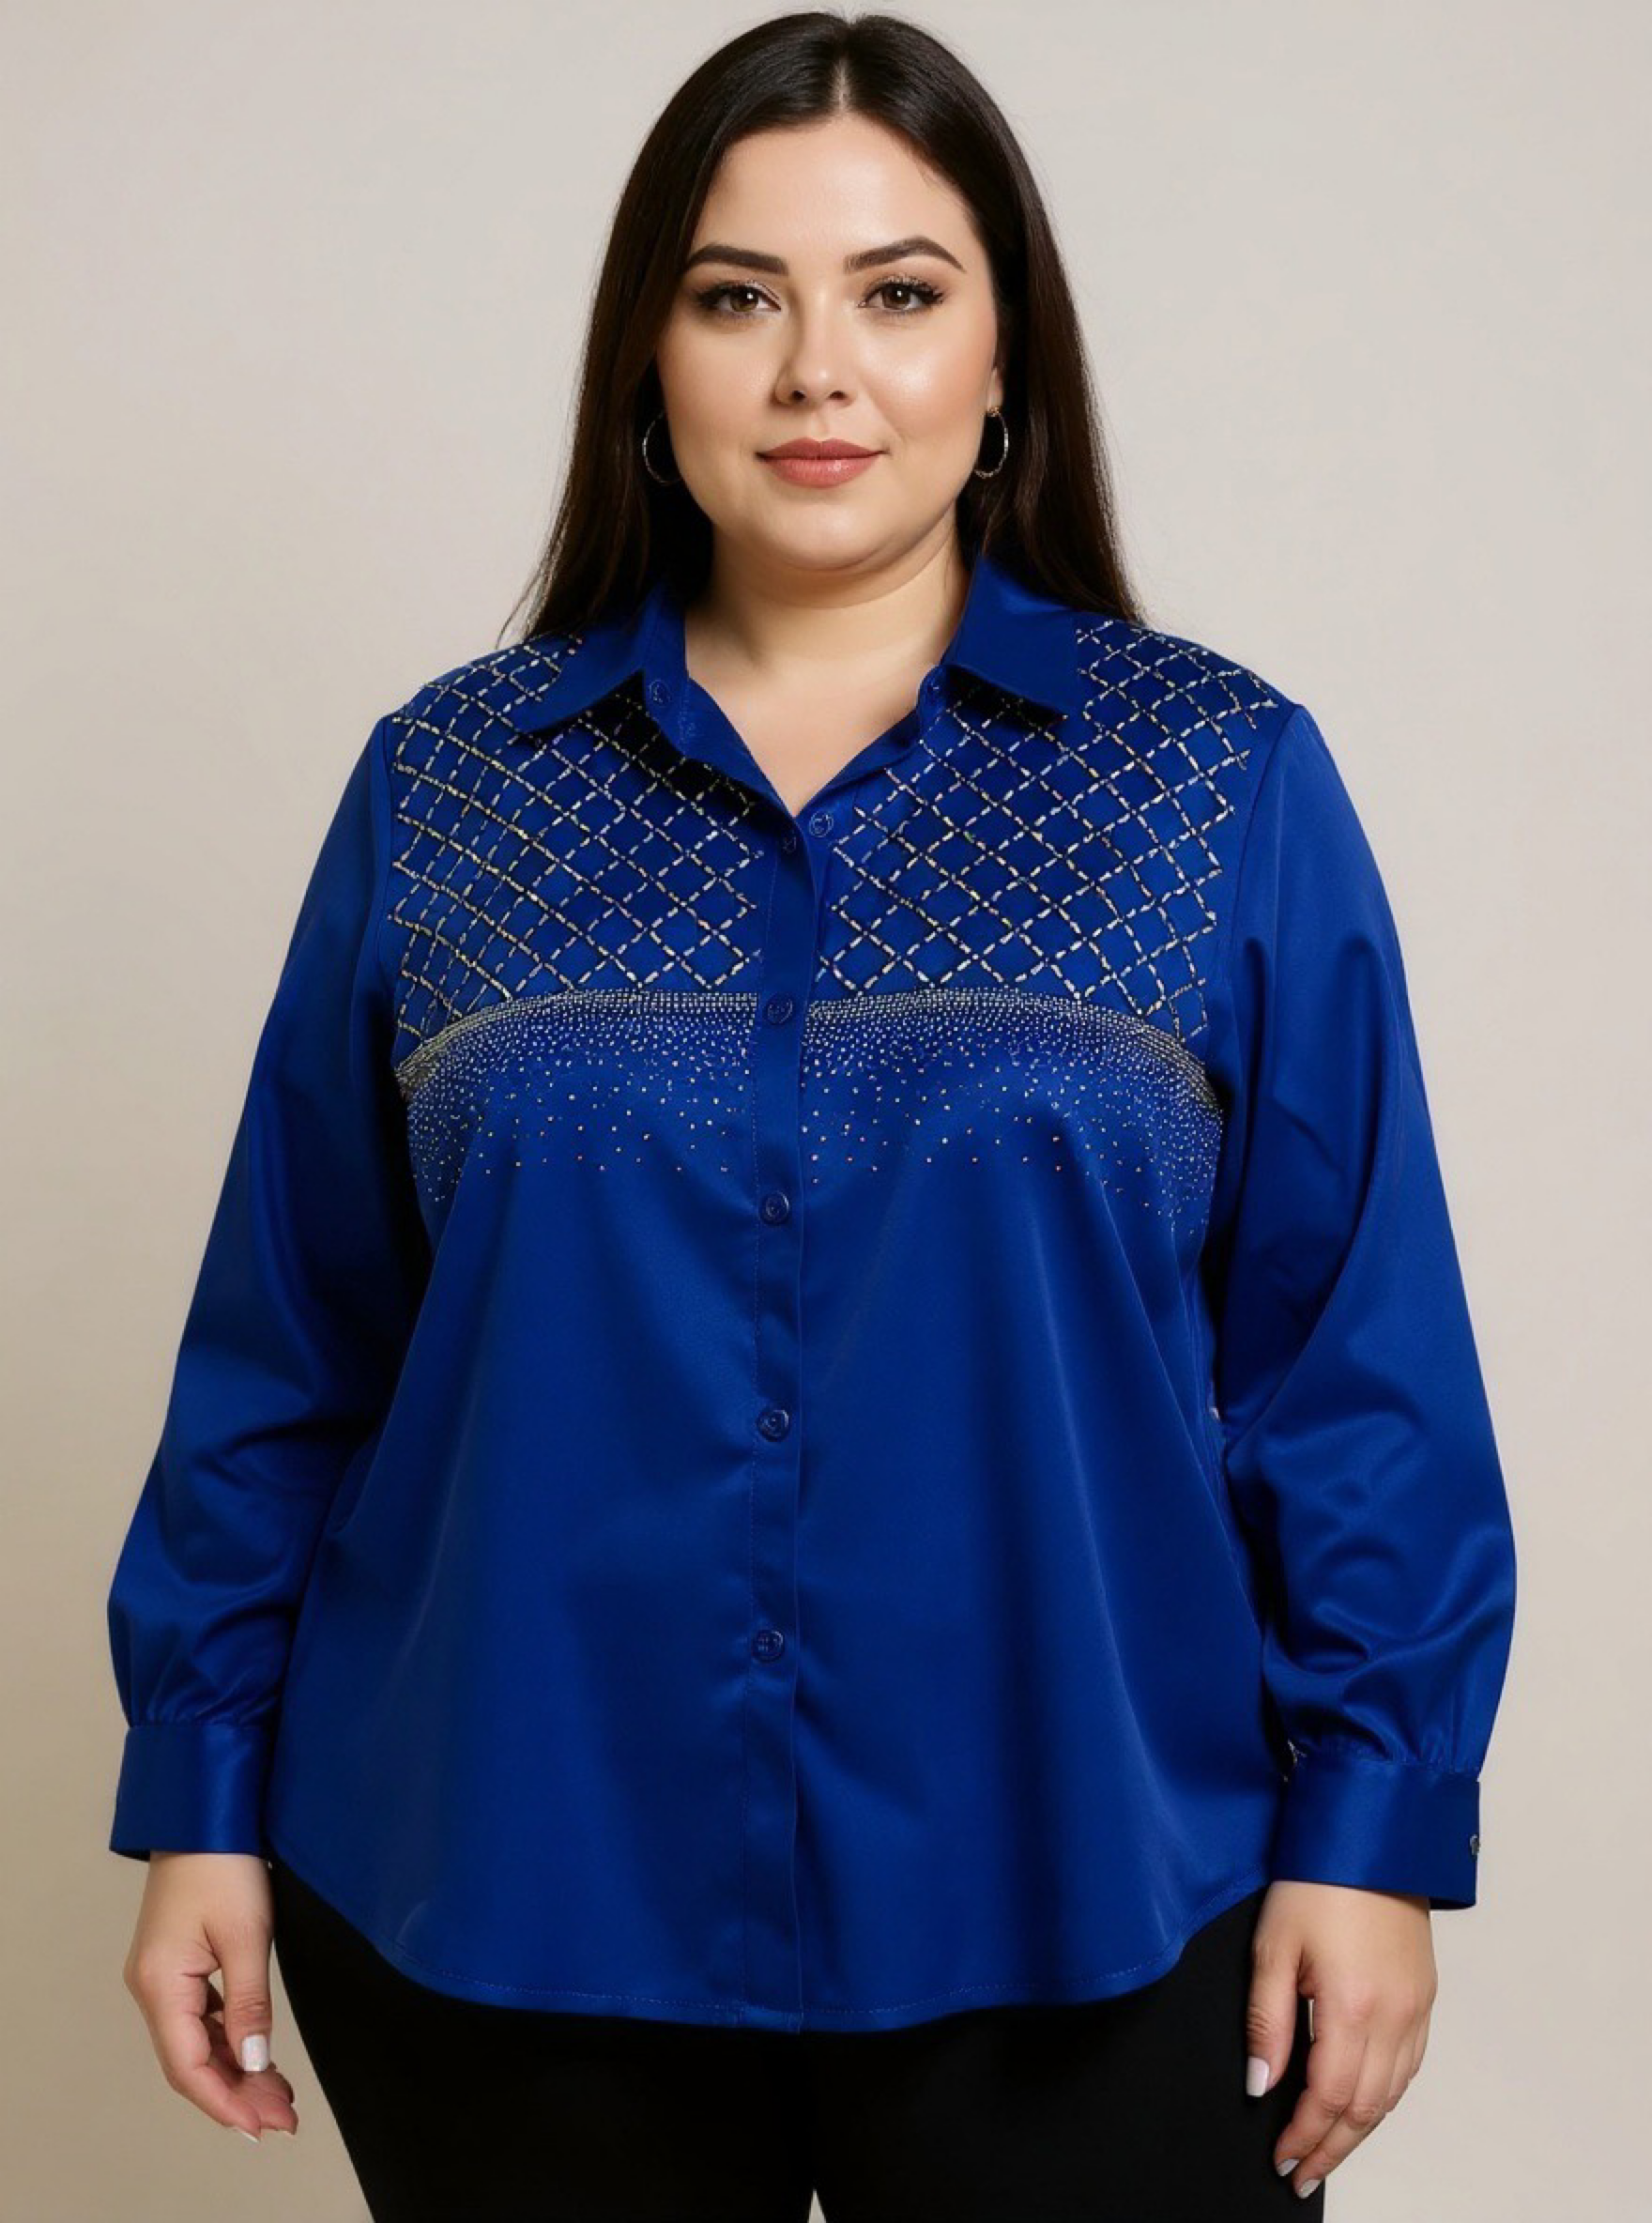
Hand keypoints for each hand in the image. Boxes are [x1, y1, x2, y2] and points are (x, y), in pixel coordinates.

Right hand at [122, 1851, 299, 2141]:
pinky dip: (228, 2041)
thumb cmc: (223, 1864)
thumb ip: (250, 2004)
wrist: (204, 1813)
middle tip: (283, 2118)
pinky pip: (199, 2018)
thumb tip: (256, 2060)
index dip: (225, 2101)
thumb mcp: (246, 1935)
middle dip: (236, 2093)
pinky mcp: (176, 1964)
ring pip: (196, 2042)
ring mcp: (161, 1976)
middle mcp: (151, 1987)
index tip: (263, 2125)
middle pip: (190, 2061)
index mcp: (160, 1984)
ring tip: (278, 2096)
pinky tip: (257, 2054)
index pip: (188, 2066)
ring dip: (235, 2070)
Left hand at [1245, 1879, 1435, 2198]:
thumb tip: (1261, 2084)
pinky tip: (1365, 2104)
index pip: (1327, 2097)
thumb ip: (1268, 2021)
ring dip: (1360, 2129)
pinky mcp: (1425, 1996)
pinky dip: (1386, 2097)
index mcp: (1352, 2007)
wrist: (1371, 1835)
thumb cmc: (1317, 1879)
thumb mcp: (1273, 1946)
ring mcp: (1416, 2008)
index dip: (1304, 2135)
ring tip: (1328, 2150)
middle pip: (1364, 2108)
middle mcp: (1393, 2017)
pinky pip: (1410, 2066)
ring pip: (1392, 2094)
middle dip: (1332, 2147)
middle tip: (1303, 2173)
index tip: (1282, 2159)